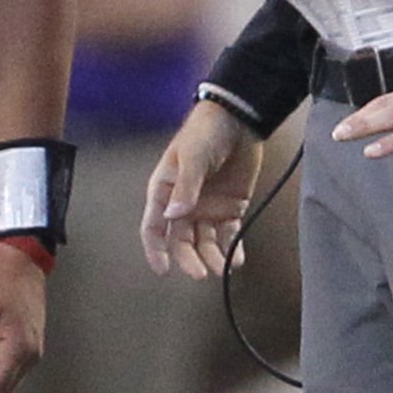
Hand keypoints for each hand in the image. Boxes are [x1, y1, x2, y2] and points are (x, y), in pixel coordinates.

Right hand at [142, 99, 262, 278]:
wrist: (239, 119)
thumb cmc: (206, 132)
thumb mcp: (192, 156)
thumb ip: (185, 187)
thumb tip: (173, 216)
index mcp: (165, 191)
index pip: (154, 226)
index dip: (155, 249)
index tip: (162, 269)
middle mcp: (183, 204)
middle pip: (181, 240)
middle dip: (188, 258)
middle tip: (199, 273)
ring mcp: (207, 208)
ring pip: (205, 242)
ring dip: (211, 257)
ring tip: (221, 268)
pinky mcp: (229, 208)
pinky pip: (228, 235)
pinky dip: (232, 249)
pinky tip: (236, 260)